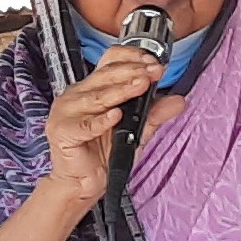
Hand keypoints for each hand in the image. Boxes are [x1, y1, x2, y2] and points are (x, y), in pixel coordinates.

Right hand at [41, 47, 163, 212]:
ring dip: (121, 91)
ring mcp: (67, 112)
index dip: (132, 58)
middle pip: (106, 75)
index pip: (110, 61)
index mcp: (93, 88)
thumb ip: (155, 114)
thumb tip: (177, 101)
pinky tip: (115, 115)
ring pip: (98, 97)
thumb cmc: (102, 154)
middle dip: (133, 72)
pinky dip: (101, 120)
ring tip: (141, 86)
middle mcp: (78, 95)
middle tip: (152, 73)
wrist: (83, 182)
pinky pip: (85, 125)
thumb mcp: (137, 131)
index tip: (153, 64)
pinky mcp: (63, 131)